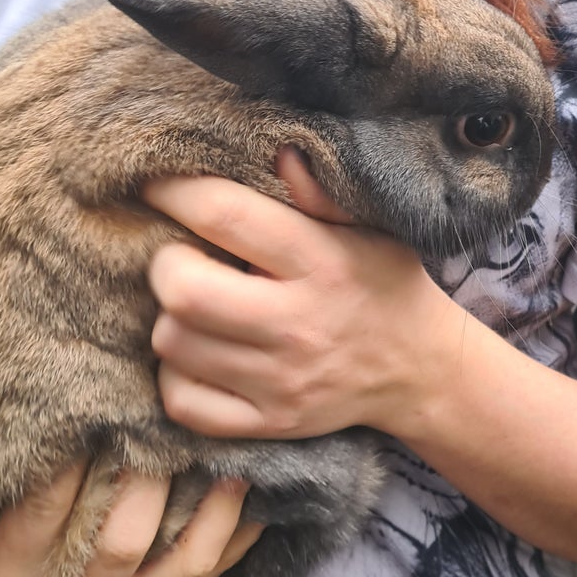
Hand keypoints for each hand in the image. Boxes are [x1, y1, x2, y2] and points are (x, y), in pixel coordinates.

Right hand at [0, 439, 262, 576]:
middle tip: (172, 416)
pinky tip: (251, 486)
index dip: (75, 453)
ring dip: (208, 505)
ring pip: (175, 563)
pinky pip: (203, 576)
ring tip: (224, 450)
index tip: (102, 400)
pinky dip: (236, 533)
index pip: (42, 509)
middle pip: (118, 541)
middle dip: (150, 475)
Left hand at [141, 149, 461, 443]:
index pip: (225, 217)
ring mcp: (281, 383)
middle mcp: (298, 326)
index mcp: (320, 262)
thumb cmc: (382, 282)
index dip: (174, 193)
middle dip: (166, 264)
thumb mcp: (367, 226)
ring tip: (197, 304)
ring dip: (171, 317)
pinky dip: (176, 374)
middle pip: (183, 290)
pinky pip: (182, 402)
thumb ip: (318, 193)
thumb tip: (278, 153)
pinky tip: (200, 353)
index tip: (155, 184)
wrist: (421, 370)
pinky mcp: (269, 423)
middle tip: (182, 256)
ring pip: (173, 344)